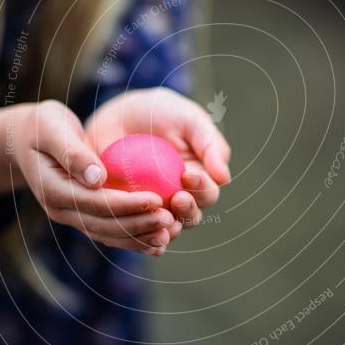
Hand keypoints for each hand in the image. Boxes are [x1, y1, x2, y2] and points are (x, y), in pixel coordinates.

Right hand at [0, 100, 178, 255]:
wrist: (24, 140)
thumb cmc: (41, 126)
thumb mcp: (52, 128)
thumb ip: (73, 152)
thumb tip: (97, 176)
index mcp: (53, 190)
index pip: (95, 203)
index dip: (126, 204)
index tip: (155, 198)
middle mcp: (61, 210)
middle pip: (104, 225)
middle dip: (138, 224)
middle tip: (169, 218)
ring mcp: (71, 216)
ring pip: (108, 235)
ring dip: (139, 237)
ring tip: (169, 232)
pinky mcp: (83, 216)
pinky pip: (110, 232)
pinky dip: (134, 237)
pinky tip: (158, 239)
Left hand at [84, 88, 231, 230]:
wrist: (119, 112)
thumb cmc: (160, 111)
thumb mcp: (188, 119)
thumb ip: (209, 144)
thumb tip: (225, 178)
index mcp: (199, 179)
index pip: (207, 194)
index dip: (202, 189)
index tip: (188, 174)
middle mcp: (179, 197)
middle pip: (190, 217)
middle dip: (187, 212)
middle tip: (177, 198)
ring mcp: (153, 205)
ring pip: (163, 228)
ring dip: (164, 229)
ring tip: (157, 218)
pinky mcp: (127, 208)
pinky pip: (132, 227)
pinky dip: (135, 233)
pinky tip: (131, 229)